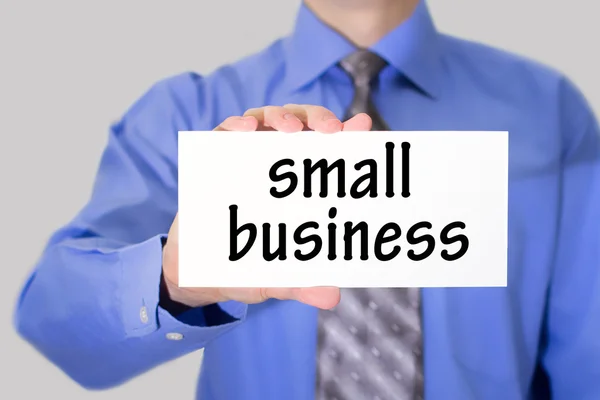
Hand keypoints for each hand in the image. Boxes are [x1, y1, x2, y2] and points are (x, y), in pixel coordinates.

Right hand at [162, 105, 371, 309]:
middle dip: (317, 119)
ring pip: (266, 119)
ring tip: (288, 129)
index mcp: (300, 187)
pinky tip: (245, 129)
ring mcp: (245, 159)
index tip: (362, 126)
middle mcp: (276, 166)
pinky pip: (224, 132)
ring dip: (280, 116)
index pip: (327, 153)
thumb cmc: (246, 269)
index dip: (347, 137)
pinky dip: (235, 125)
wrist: (200, 272)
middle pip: (301, 125)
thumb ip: (301, 284)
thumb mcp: (277, 278)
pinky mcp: (214, 160)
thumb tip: (333, 296)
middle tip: (329, 130)